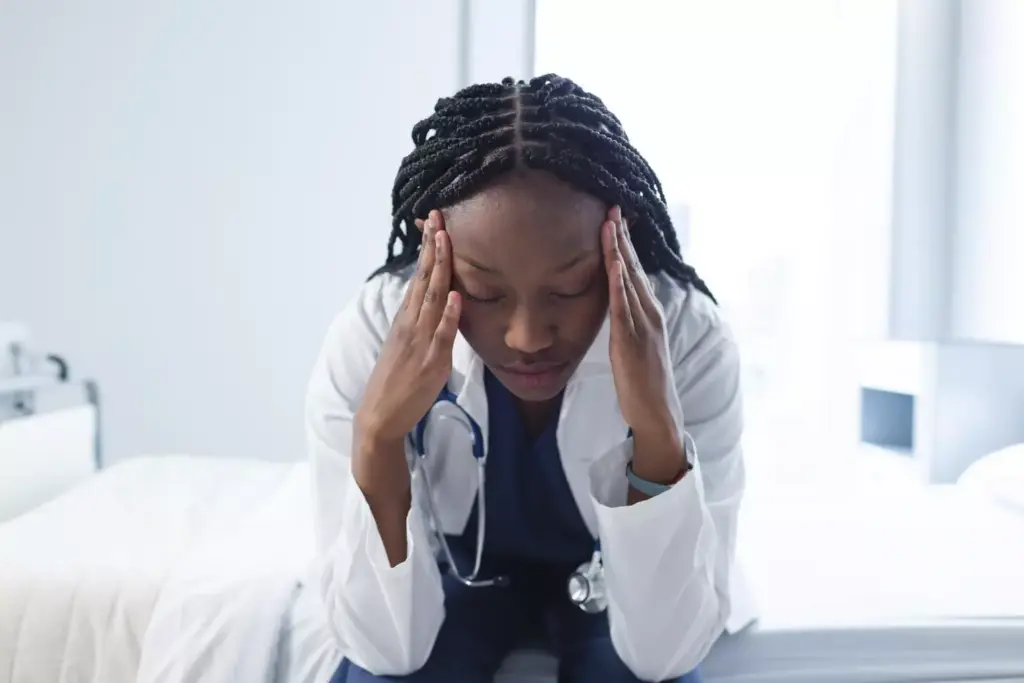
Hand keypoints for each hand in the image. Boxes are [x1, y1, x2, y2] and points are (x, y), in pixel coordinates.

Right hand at [355, 210, 461, 445]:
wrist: (380, 414)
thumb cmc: (397, 380)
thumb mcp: (408, 343)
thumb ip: (422, 321)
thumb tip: (438, 301)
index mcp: (406, 318)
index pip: (419, 276)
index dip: (428, 249)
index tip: (433, 223)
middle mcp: (411, 323)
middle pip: (424, 278)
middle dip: (433, 246)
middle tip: (438, 216)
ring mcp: (420, 341)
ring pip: (431, 298)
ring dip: (440, 269)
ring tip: (446, 241)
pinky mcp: (431, 361)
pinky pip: (441, 335)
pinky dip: (448, 315)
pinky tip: (455, 296)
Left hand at [602, 207, 684, 479]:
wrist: (657, 413)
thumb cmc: (643, 382)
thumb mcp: (635, 343)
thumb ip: (628, 321)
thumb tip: (616, 302)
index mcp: (650, 313)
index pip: (635, 272)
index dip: (625, 245)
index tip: (615, 219)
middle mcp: (651, 314)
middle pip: (634, 269)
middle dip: (623, 238)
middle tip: (612, 208)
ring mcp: (644, 327)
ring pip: (630, 283)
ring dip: (620, 253)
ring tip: (611, 225)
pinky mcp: (633, 343)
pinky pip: (624, 309)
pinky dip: (619, 285)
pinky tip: (613, 267)